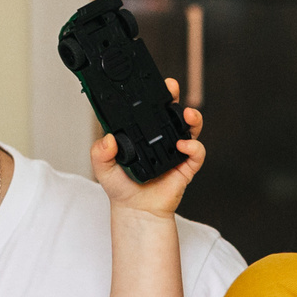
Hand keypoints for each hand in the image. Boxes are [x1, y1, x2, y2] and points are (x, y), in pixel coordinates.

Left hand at [91, 83, 203, 216]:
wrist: (136, 211)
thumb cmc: (121, 188)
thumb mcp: (103, 167)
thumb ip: (100, 152)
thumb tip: (108, 139)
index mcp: (142, 134)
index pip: (148, 109)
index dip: (151, 95)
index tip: (150, 85)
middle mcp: (161, 138)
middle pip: (171, 111)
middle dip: (173, 96)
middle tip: (171, 88)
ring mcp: (175, 150)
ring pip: (189, 127)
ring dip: (191, 117)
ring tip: (187, 115)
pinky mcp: (186, 166)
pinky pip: (196, 152)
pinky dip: (194, 146)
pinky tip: (184, 144)